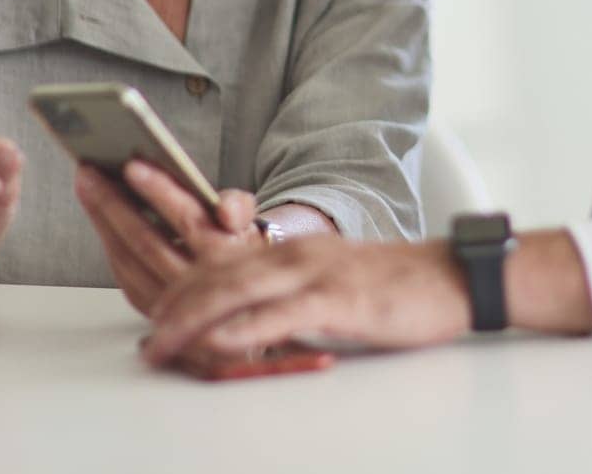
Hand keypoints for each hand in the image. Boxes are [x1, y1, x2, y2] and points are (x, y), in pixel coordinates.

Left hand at [73, 159, 260, 316]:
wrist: (245, 298)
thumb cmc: (241, 249)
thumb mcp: (253, 223)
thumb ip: (238, 207)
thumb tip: (226, 211)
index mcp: (227, 258)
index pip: (188, 220)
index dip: (160, 192)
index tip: (133, 166)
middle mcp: (198, 288)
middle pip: (146, 241)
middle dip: (113, 203)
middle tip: (89, 171)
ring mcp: (173, 306)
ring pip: (128, 260)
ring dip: (102, 220)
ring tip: (87, 185)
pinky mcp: (154, 311)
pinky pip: (124, 275)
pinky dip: (109, 243)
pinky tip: (99, 217)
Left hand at [142, 237, 472, 366]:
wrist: (452, 276)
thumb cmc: (395, 288)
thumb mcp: (332, 283)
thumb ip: (290, 297)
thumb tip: (250, 328)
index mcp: (291, 248)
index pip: (219, 256)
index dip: (175, 271)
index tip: (141, 289)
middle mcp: (295, 253)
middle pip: (214, 270)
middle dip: (168, 293)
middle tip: (139, 321)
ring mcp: (315, 273)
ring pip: (236, 290)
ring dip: (190, 318)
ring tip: (158, 343)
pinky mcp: (338, 299)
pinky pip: (280, 314)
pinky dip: (244, 329)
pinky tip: (218, 342)